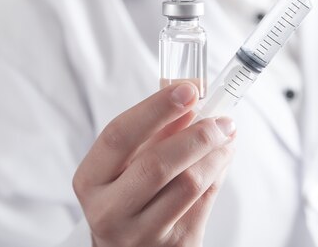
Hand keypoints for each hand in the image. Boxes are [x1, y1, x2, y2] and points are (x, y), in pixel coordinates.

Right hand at [73, 82, 236, 246]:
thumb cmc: (129, 195)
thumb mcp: (129, 162)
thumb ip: (157, 128)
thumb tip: (191, 88)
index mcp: (91, 180)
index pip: (119, 136)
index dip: (156, 109)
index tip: (187, 89)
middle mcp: (109, 211)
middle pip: (157, 164)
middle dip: (196, 134)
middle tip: (220, 118)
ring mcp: (141, 234)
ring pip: (188, 184)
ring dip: (215, 153)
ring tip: (226, 135)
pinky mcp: (174, 246)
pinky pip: (205, 201)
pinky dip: (219, 171)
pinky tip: (222, 156)